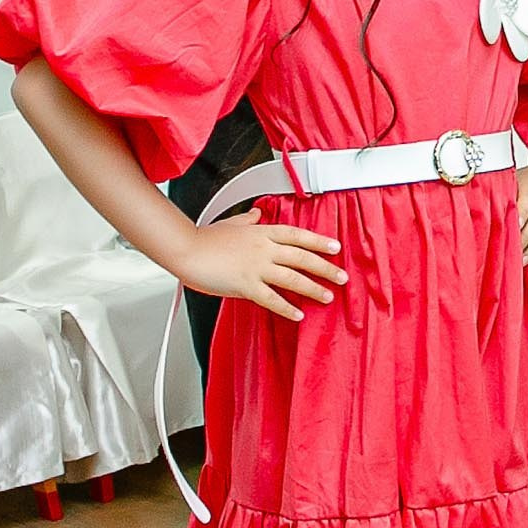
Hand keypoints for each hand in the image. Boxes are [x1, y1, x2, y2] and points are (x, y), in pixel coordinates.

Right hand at [173, 210, 345, 322]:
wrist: (186, 250)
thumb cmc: (205, 238)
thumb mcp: (231, 222)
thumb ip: (248, 220)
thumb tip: (259, 213)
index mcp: (261, 232)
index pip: (297, 235)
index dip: (319, 241)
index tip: (335, 247)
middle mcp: (263, 249)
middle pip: (302, 257)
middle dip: (325, 268)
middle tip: (341, 277)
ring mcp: (256, 267)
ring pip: (292, 278)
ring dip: (312, 288)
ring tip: (327, 297)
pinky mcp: (245, 285)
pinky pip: (271, 298)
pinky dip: (286, 308)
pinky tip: (298, 314)